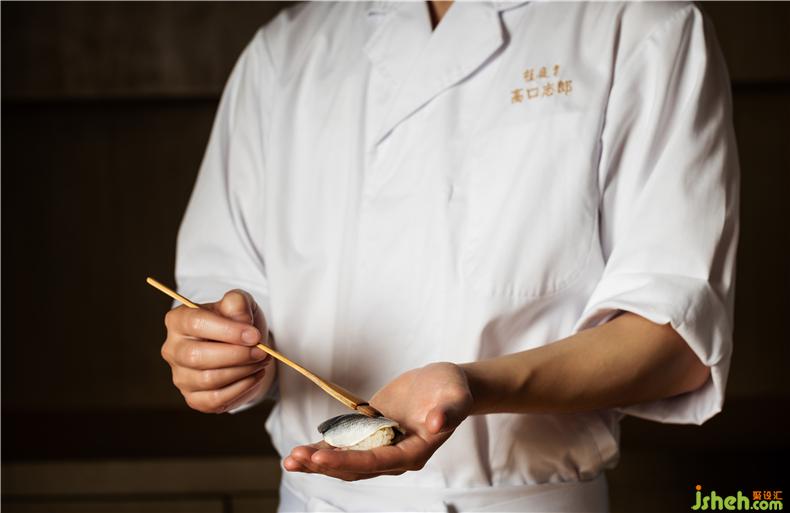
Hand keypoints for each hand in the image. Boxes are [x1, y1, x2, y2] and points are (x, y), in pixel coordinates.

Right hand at [160, 289, 273, 412]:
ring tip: (262, 361)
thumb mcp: (240, 304)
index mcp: (179, 320)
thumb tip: (242, 320)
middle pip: (197, 356)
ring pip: (208, 379)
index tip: (254, 336)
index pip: (196, 323)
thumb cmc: (237, 323)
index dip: (228, 331)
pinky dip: (241, 388)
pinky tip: (254, 376)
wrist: (243, 348)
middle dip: (237, 355)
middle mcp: (173, 349)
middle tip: (262, 352)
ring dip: (243, 371)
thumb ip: (237, 303)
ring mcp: (181, 376)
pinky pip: (216, 399)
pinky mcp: (194, 398)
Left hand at [283, 362, 472, 480]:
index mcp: (414, 453)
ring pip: (345, 462)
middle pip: (355, 468)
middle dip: (324, 464)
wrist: (443, 385)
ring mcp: (380, 447)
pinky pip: (344, 447)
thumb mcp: (455, 396)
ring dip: (318, 462)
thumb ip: (448, 411)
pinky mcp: (370, 435)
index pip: (376, 462)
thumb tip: (436, 423)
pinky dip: (322, 448)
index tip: (320, 456)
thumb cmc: (451, 390)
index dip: (347, 461)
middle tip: (296, 459)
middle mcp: (394, 456)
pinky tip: (300, 451)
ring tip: (291, 459)